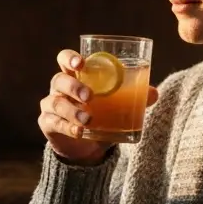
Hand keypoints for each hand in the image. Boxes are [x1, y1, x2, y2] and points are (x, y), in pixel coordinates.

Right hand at [38, 49, 157, 164]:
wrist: (86, 146)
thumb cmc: (101, 115)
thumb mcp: (117, 105)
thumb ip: (134, 97)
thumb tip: (154, 93)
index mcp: (74, 75)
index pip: (65, 59)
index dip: (70, 58)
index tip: (81, 63)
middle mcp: (59, 88)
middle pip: (59, 79)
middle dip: (73, 86)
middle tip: (89, 96)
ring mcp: (51, 106)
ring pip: (56, 103)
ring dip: (72, 110)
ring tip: (88, 119)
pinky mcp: (48, 124)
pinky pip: (54, 123)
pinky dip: (68, 127)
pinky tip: (79, 132)